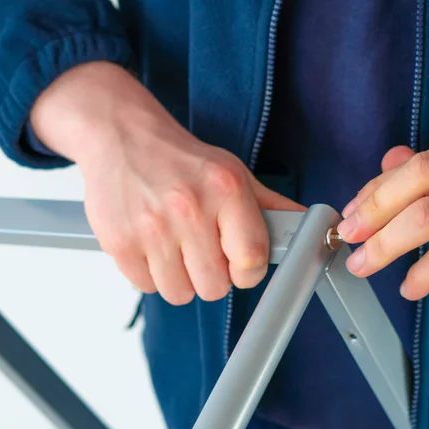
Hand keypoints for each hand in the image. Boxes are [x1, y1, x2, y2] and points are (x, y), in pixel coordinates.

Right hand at [31, 62, 303, 304]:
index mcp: (225, 189)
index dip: (248, 271)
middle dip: (212, 277)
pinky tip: (151, 246)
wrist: (120, 135)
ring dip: (180, 279)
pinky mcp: (118, 242)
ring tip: (174, 247)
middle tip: (202, 251)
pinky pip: (146, 287)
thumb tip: (310, 226)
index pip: (251, 259)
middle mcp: (189, 209)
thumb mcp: (231, 171)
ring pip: (179, 294)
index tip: (240, 265)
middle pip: (214, 287)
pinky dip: (151, 274)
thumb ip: (269, 205)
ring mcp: (150, 228)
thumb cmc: (180, 158)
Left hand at [336, 131, 428, 323]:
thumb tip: (391, 159)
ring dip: (382, 245)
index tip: (354, 211)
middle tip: (348, 234)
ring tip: (364, 264)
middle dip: (372, 208)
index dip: (378, 188)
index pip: (422, 162)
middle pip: (419, 178)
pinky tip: (412, 287)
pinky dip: (418, 277)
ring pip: (424, 218)